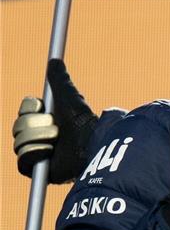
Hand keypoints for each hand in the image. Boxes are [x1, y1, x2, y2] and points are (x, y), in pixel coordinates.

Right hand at [13, 59, 98, 182]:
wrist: (90, 144)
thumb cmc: (82, 120)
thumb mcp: (68, 97)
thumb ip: (59, 79)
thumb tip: (54, 60)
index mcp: (44, 117)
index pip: (24, 111)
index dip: (31, 109)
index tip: (43, 108)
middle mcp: (38, 133)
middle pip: (19, 126)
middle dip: (39, 125)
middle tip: (56, 129)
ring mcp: (37, 151)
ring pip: (20, 142)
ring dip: (41, 139)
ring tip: (57, 141)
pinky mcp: (37, 169)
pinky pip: (23, 161)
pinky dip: (37, 154)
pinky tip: (50, 153)